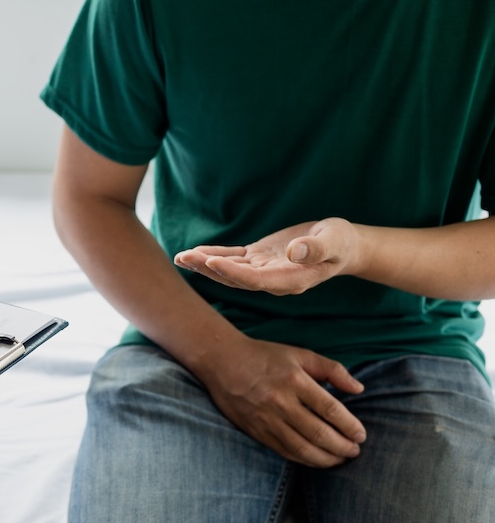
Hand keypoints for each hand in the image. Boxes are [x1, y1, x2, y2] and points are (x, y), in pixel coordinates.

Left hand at [173, 218, 360, 294]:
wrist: (340, 247)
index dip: (233, 273)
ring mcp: (263, 270)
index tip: (212, 262)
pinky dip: (214, 254)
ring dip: (205, 264)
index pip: (255, 280)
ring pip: (229, 270)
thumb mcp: (335, 242)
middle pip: (235, 278)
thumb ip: (316, 249)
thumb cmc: (341, 244)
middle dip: (209, 269)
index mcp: (289, 280)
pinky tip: (195, 252)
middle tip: (185, 258)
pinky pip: (233, 258)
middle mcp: (271, 279)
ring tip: (181, 257)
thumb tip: (294, 252)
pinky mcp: (259, 258)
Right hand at [192, 336, 365, 467]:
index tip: (361, 435)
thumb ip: (332, 370)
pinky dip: (304, 460)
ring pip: (302, 449)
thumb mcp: (300, 354)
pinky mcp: (255, 430)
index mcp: (295, 380)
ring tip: (340, 459)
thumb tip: (359, 389)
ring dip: (326, 459)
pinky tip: (317, 460)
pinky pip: (284, 451)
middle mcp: (280, 402)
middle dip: (343, 447)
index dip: (350, 426)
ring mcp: (266, 419)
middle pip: (319, 434)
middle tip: (355, 451)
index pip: (331, 410)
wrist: (222, 361)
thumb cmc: (264, 356)